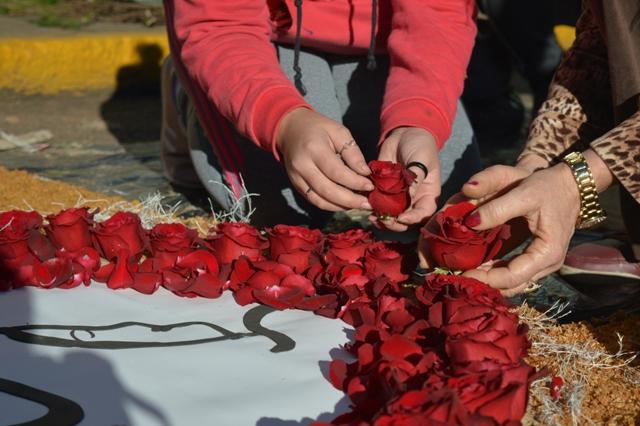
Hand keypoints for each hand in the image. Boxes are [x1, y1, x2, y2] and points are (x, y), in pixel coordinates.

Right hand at [276, 108, 373, 210]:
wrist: (289, 129)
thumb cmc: (318, 128)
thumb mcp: (338, 131)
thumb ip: (352, 152)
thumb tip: (365, 173)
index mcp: (314, 149)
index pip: (336, 172)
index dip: (355, 182)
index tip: (370, 186)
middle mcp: (302, 166)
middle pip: (328, 190)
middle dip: (350, 200)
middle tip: (368, 203)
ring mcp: (296, 178)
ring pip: (320, 200)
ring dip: (341, 206)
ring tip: (359, 205)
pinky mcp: (295, 185)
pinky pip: (314, 201)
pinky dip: (331, 206)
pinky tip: (345, 204)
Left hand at [372, 127, 440, 231]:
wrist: (405, 134)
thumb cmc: (420, 146)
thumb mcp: (421, 160)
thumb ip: (415, 177)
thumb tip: (409, 196)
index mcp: (427, 194)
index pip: (423, 213)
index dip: (413, 219)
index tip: (401, 217)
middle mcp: (413, 199)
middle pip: (406, 220)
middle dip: (395, 223)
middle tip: (384, 219)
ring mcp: (397, 196)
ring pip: (391, 216)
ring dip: (382, 219)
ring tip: (372, 217)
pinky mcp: (383, 190)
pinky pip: (378, 203)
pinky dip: (372, 207)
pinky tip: (366, 205)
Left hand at [459, 163, 581, 295]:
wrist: (570, 184)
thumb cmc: (549, 188)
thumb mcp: (523, 194)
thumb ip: (496, 209)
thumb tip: (470, 223)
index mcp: (548, 253)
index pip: (513, 277)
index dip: (486, 279)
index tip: (462, 274)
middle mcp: (547, 264)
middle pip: (512, 285)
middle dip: (484, 283)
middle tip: (457, 275)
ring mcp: (542, 263)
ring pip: (512, 282)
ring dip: (488, 279)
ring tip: (462, 272)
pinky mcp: (535, 257)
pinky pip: (513, 271)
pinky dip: (494, 270)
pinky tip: (474, 264)